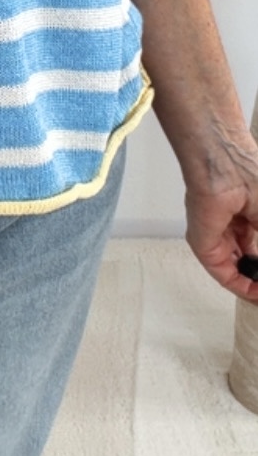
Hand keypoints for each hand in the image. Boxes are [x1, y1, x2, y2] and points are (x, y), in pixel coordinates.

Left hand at [183, 128, 257, 304]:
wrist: (224, 162)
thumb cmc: (248, 172)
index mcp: (247, 216)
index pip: (257, 248)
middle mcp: (231, 227)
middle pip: (248, 260)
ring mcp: (216, 236)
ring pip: (236, 271)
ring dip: (254, 284)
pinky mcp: (203, 245)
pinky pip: (223, 273)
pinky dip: (242, 286)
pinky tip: (257, 293)